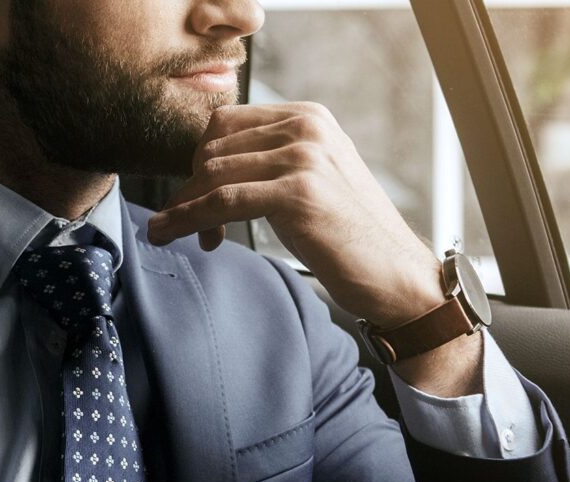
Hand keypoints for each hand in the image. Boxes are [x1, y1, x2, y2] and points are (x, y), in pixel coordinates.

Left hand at [147, 102, 444, 328]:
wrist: (396, 275)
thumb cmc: (354, 239)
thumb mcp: (314, 184)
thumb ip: (274, 166)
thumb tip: (214, 171)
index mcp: (309, 118)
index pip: (226, 124)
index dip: (200, 163)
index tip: (195, 200)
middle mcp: (306, 127)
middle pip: (214, 147)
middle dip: (191, 188)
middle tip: (188, 227)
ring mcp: (303, 157)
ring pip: (213, 174)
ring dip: (184, 207)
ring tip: (172, 236)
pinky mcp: (297, 194)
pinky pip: (223, 201)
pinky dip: (190, 219)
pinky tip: (172, 234)